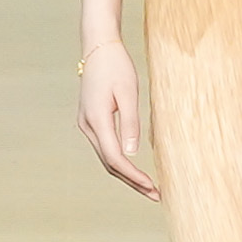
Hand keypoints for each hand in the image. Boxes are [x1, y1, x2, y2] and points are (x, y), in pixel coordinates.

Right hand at [77, 39, 158, 199]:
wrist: (98, 46)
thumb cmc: (117, 66)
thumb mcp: (128, 93)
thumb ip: (130, 124)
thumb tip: (132, 154)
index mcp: (96, 120)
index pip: (116, 158)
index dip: (134, 176)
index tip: (153, 187)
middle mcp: (87, 126)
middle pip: (109, 163)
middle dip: (132, 181)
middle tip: (155, 195)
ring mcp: (86, 123)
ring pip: (106, 157)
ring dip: (125, 173)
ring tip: (147, 186)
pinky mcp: (89, 120)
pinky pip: (104, 147)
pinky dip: (118, 160)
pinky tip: (132, 167)